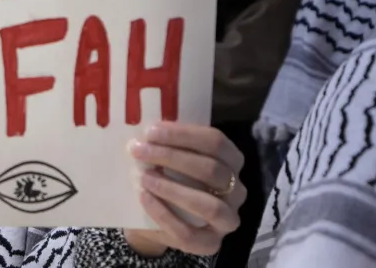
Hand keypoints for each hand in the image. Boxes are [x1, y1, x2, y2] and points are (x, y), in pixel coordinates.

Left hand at [124, 122, 245, 256]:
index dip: (184, 135)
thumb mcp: (168, 159)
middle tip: (140, 151)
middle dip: (172, 157)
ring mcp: (226, 220)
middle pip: (212, 170)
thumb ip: (166, 145)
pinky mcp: (210, 244)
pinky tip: (144, 198)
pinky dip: (163, 214)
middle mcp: (236, 191)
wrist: (151, 219)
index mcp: (231, 162)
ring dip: (173, 189)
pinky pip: (188, 233)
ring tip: (145, 178)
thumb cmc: (165, 179)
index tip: (152, 131)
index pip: (216, 142)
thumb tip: (145, 133)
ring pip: (209, 206)